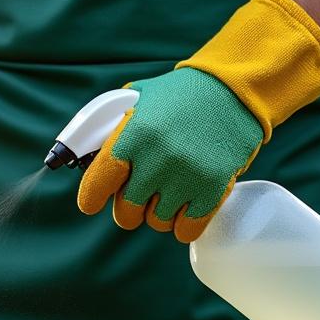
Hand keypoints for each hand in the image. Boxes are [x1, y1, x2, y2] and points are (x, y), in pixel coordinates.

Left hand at [78, 0, 319, 242]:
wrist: (234, 90)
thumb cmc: (180, 94)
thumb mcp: (138, 99)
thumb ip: (111, 128)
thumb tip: (85, 155)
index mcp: (133, 135)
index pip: (99, 184)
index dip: (91, 198)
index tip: (91, 203)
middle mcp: (157, 160)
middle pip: (127, 211)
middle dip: (129, 206)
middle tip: (139, 194)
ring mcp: (186, 177)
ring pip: (157, 221)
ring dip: (159, 212)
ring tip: (168, 190)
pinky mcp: (213, 190)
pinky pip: (187, 229)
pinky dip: (183, 224)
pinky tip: (184, 208)